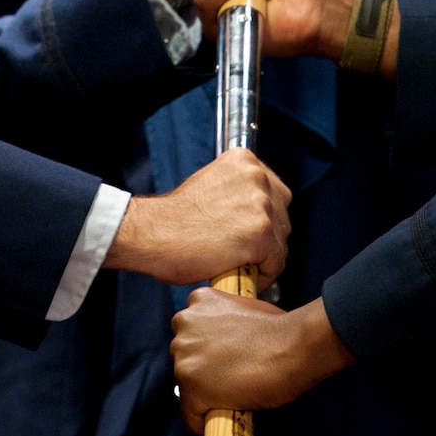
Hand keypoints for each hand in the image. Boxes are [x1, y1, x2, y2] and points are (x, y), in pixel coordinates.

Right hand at [103, 148, 291, 285]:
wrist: (153, 233)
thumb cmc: (175, 217)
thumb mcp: (211, 184)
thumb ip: (238, 191)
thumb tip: (257, 211)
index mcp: (245, 160)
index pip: (274, 192)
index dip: (264, 217)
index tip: (248, 232)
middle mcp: (258, 177)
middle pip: (281, 216)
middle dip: (266, 237)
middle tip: (241, 251)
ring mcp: (261, 205)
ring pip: (280, 242)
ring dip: (263, 257)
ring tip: (237, 263)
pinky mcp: (261, 234)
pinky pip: (275, 263)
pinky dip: (261, 274)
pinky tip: (238, 274)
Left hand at [171, 292, 354, 432]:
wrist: (293, 348)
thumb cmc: (281, 330)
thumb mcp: (245, 309)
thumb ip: (226, 322)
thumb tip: (227, 344)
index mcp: (198, 300)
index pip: (190, 330)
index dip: (206, 347)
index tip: (220, 358)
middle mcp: (184, 325)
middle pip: (184, 355)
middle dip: (202, 367)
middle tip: (229, 376)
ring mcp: (184, 357)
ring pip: (186, 385)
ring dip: (204, 392)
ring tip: (232, 395)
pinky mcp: (191, 388)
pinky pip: (192, 415)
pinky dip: (205, 421)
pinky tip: (226, 416)